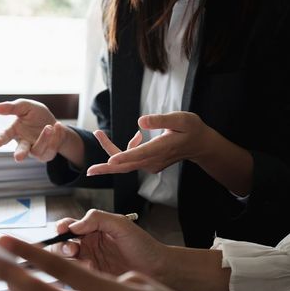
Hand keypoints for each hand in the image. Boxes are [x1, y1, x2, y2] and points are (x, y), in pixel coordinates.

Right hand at [0, 99, 70, 162]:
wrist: (55, 125)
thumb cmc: (37, 116)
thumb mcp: (27, 107)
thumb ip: (13, 107)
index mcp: (15, 132)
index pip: (5, 136)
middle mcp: (23, 143)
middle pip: (20, 150)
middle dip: (20, 154)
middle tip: (18, 158)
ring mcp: (35, 151)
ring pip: (38, 149)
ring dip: (44, 139)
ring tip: (49, 127)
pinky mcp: (46, 154)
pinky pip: (51, 148)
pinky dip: (56, 135)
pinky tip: (58, 126)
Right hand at [51, 209, 165, 278]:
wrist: (159, 270)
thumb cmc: (143, 246)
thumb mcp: (121, 225)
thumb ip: (97, 218)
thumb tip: (74, 225)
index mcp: (93, 230)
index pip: (69, 226)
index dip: (62, 227)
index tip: (63, 230)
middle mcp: (88, 246)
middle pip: (62, 244)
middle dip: (61, 245)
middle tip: (73, 249)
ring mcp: (90, 262)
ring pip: (66, 261)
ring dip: (68, 260)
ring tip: (84, 262)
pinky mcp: (93, 278)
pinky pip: (76, 275)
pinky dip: (76, 273)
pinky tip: (89, 271)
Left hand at [87, 112, 216, 175]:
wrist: (200, 145)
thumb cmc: (191, 129)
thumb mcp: (181, 119)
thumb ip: (161, 119)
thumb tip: (140, 121)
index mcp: (161, 148)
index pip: (139, 154)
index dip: (124, 157)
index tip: (110, 162)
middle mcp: (153, 160)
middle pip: (126, 166)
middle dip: (106, 168)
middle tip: (89, 171)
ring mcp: (151, 165)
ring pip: (126, 162)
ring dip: (111, 149)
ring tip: (99, 133)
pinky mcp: (149, 165)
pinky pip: (132, 160)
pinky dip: (127, 149)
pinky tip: (139, 136)